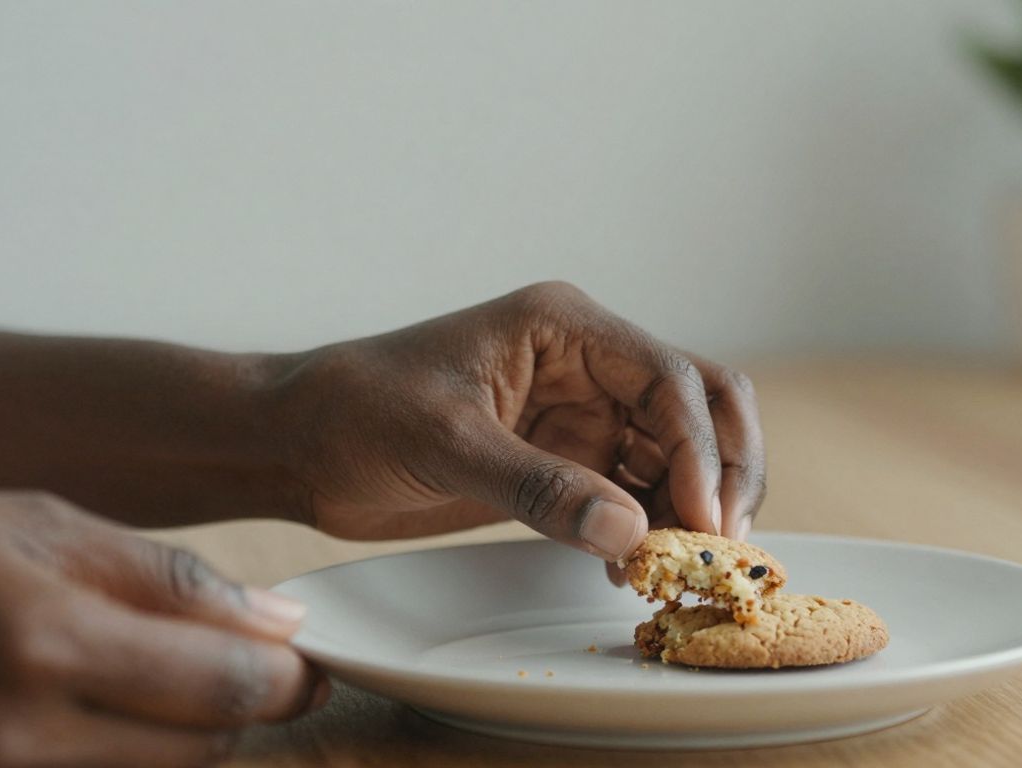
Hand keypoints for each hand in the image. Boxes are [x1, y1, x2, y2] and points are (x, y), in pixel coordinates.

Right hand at [0, 491, 324, 766]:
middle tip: (253, 664)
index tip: (310, 660)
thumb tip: (278, 621)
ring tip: (171, 678)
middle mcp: (24, 733)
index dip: (289, 677)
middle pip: (205, 747)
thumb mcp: (47, 529)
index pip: (224, 685)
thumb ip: (171, 579)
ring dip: (195, 734)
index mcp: (48, 641)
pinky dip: (138, 754)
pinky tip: (120, 710)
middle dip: (249, 706)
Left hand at [272, 282, 766, 561]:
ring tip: (677, 569)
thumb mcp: (446, 442)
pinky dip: (648, 528)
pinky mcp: (562, 461)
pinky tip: (632, 568)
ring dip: (688, 507)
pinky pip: (632, 491)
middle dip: (722, 471)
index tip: (705, 520)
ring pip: (674, 454)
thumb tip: (633, 534)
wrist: (299, 442)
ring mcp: (579, 414)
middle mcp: (586, 364)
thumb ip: (538, 487)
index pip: (670, 378)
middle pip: (697, 408)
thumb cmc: (357, 412)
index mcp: (564, 328)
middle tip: (721, 545)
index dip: (701, 449)